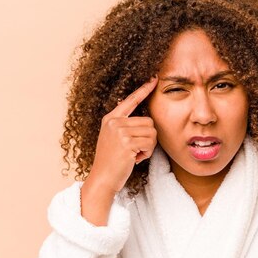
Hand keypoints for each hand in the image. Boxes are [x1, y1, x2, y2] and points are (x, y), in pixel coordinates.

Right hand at [86, 76, 158, 192]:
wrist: (102, 179)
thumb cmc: (112, 162)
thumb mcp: (114, 139)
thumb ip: (124, 127)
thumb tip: (146, 121)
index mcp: (111, 118)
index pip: (131, 100)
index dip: (144, 89)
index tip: (154, 79)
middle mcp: (114, 122)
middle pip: (149, 122)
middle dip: (148, 139)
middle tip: (136, 150)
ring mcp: (120, 131)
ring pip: (152, 133)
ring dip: (148, 147)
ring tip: (134, 155)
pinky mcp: (127, 142)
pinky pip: (150, 144)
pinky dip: (147, 154)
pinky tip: (135, 159)